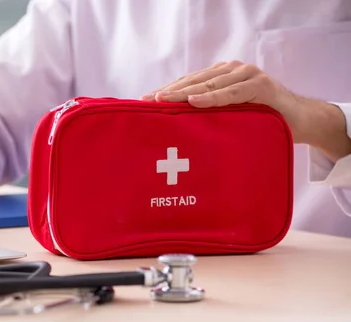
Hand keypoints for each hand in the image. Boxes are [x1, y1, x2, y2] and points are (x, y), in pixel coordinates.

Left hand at [142, 61, 350, 161]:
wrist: (299, 121)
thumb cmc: (260, 120)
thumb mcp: (229, 118)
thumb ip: (208, 115)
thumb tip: (174, 129)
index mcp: (219, 77)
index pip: (187, 84)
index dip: (165, 92)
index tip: (142, 102)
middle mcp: (230, 71)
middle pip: (192, 82)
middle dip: (168, 93)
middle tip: (146, 102)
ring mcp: (246, 75)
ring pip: (208, 84)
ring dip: (184, 93)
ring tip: (162, 100)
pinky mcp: (260, 85)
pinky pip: (231, 92)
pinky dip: (213, 97)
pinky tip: (194, 101)